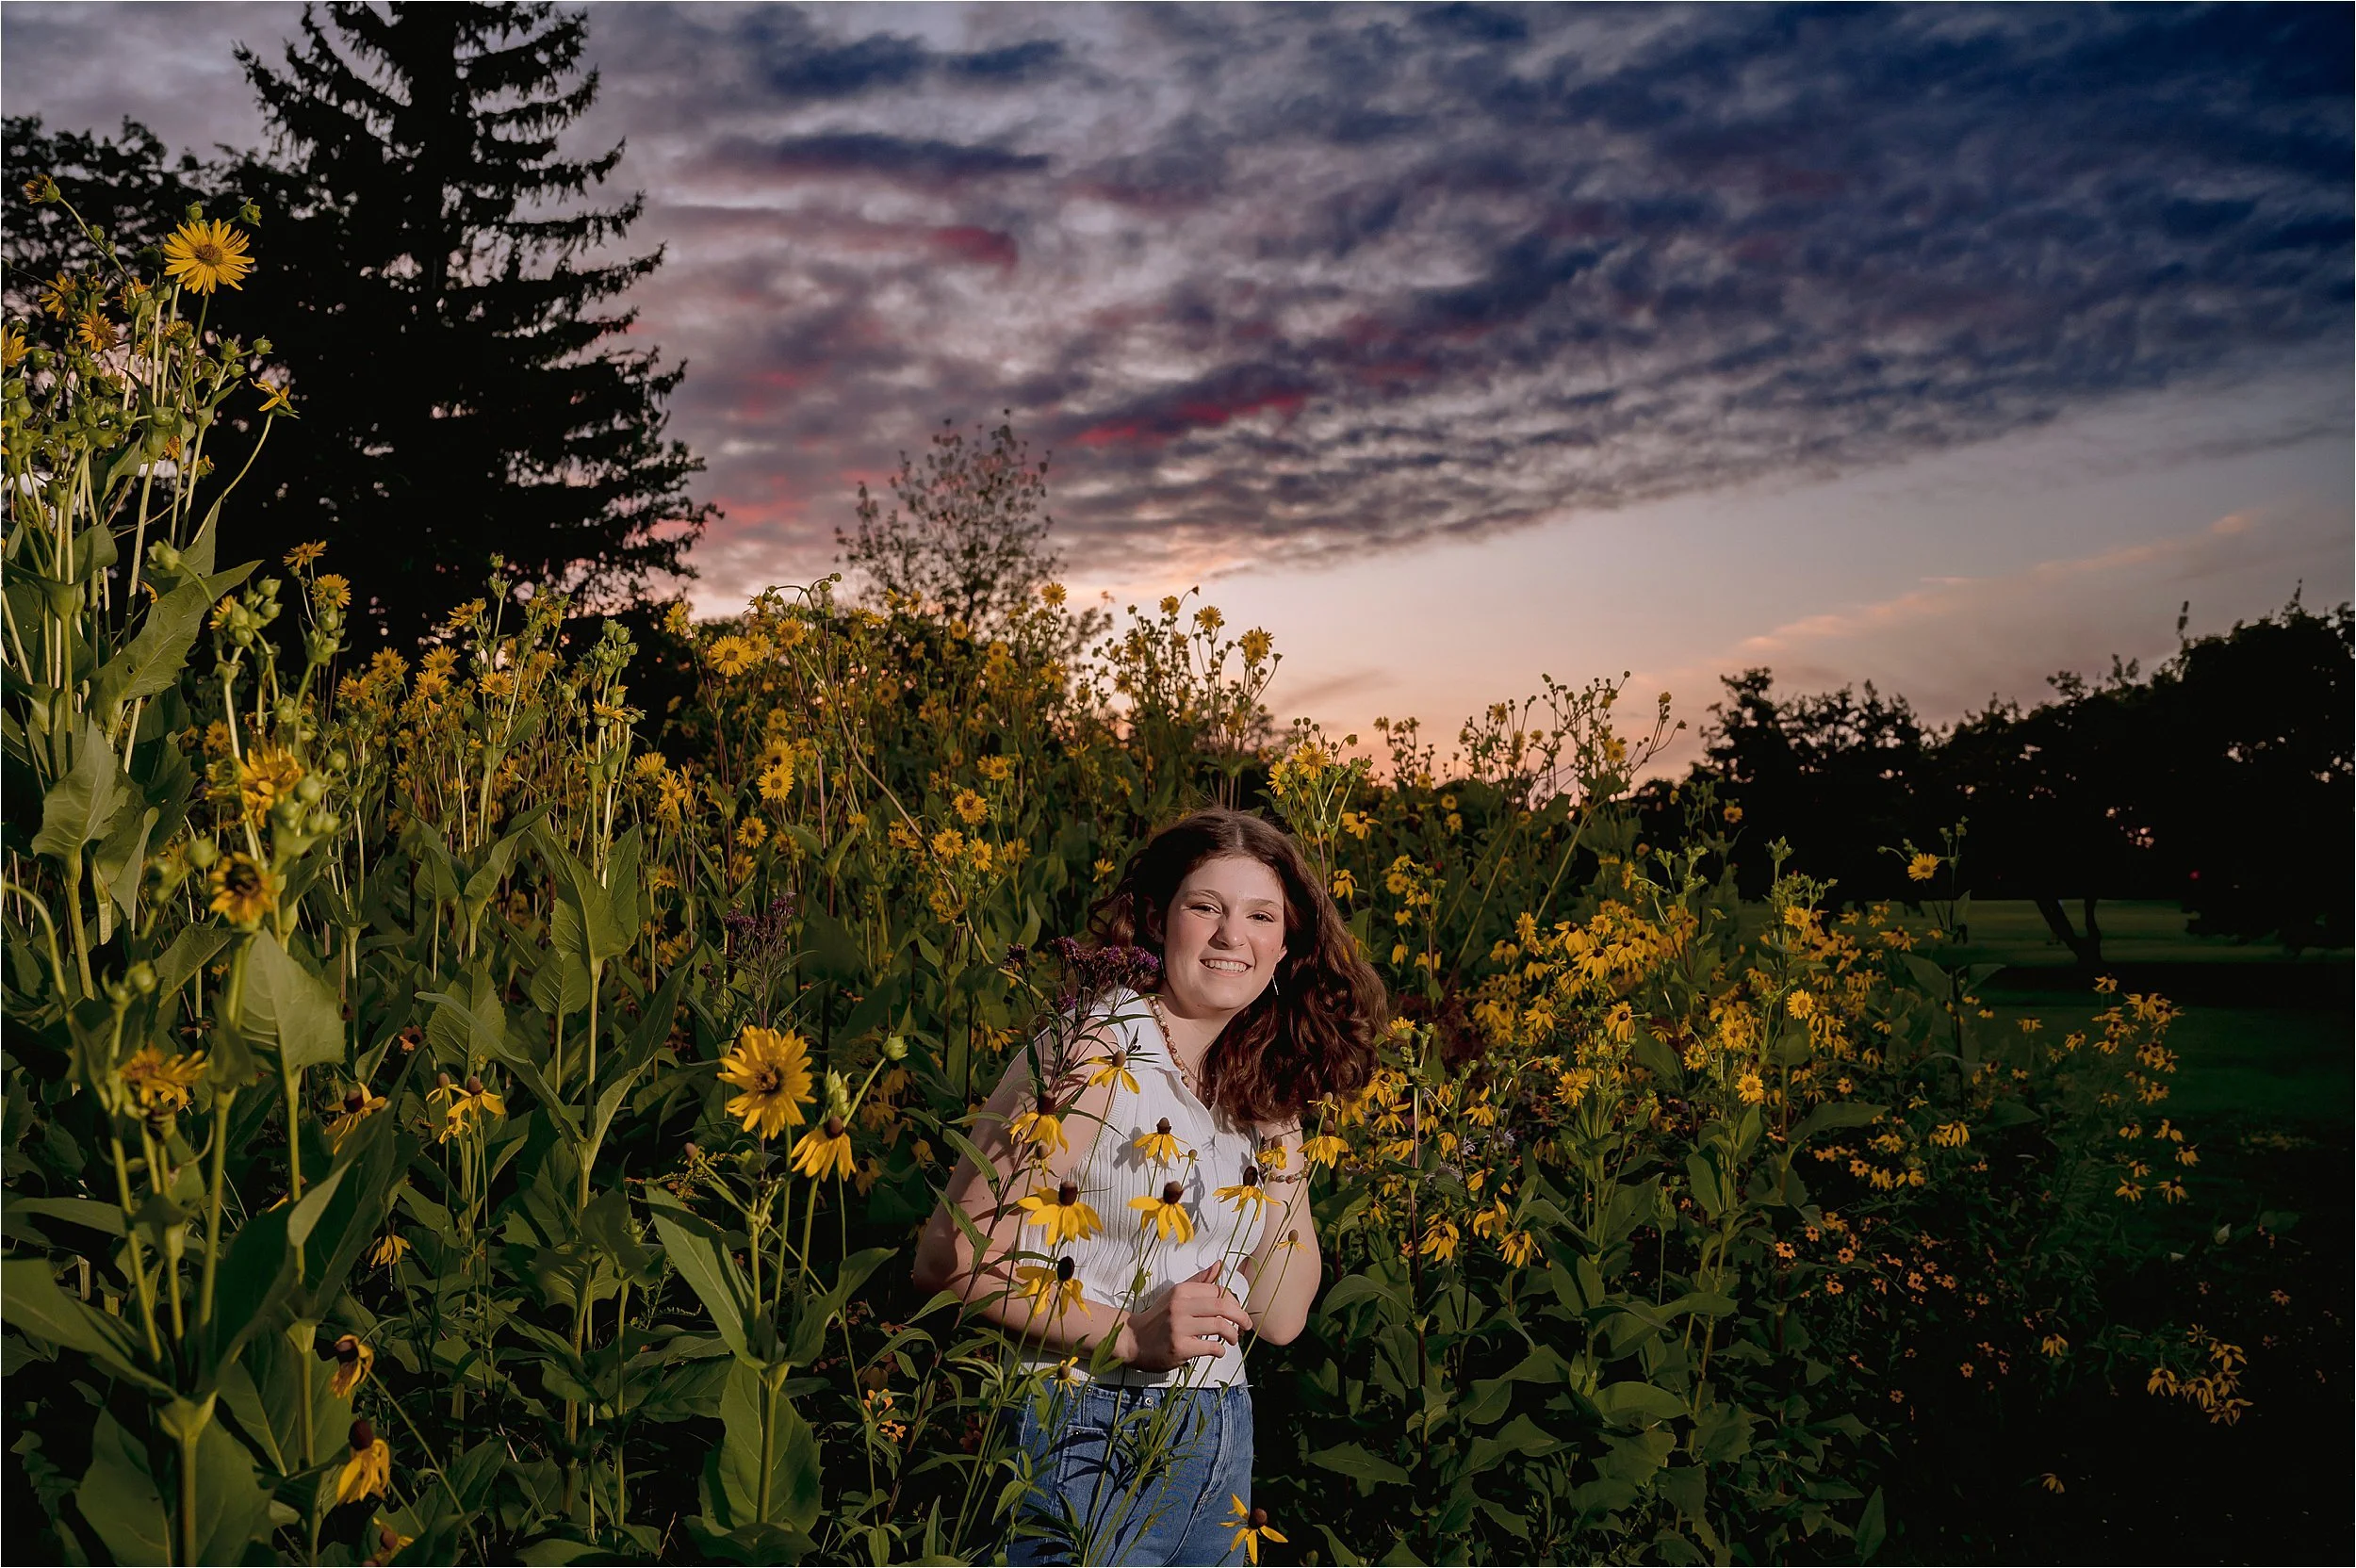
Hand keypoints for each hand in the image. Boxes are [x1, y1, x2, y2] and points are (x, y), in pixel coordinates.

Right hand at [1116, 1263, 1253, 1371]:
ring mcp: (1179, 1326)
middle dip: (1240, 1316)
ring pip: (1219, 1326)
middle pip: (1222, 1306)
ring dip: (1232, 1334)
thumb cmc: (1158, 1317)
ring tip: (1233, 1340)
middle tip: (1246, 1326)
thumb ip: (1199, 1281)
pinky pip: (1210, 1347)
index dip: (1234, 1302)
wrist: (1133, 1339)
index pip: (1218, 1291)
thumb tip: (1219, 1265)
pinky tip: (1219, 1351)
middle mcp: (1180, 1305)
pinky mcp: (1179, 1347)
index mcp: (1181, 1290)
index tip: (1237, 1312)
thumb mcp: (1176, 1295)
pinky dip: (1220, 1350)